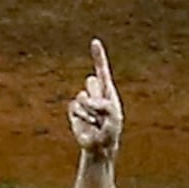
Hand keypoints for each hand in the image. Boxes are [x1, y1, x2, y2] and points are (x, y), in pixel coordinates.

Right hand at [68, 38, 121, 157]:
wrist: (100, 146)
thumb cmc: (111, 130)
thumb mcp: (114, 115)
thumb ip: (103, 104)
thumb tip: (84, 100)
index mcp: (107, 91)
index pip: (102, 70)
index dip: (98, 56)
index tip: (95, 41)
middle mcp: (95, 93)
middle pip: (91, 82)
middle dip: (96, 96)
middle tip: (101, 112)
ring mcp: (83, 101)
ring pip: (82, 96)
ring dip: (89, 110)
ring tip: (95, 121)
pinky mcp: (74, 111)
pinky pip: (74, 107)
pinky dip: (81, 116)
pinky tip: (87, 124)